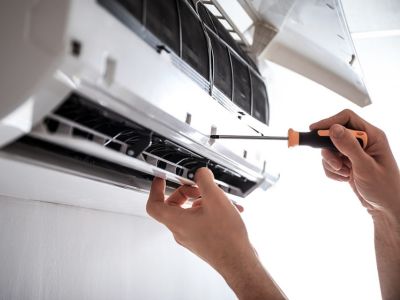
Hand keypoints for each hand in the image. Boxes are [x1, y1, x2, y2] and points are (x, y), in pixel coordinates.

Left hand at [146, 168, 285, 299]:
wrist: (239, 261)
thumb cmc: (226, 237)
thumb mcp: (215, 199)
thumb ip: (204, 180)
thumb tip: (200, 173)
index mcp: (177, 221)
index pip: (154, 205)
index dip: (155, 189)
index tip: (161, 179)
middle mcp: (181, 230)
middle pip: (173, 205)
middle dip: (187, 192)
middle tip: (199, 187)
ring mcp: (191, 236)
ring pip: (190, 212)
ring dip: (203, 201)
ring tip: (221, 199)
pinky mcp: (202, 240)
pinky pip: (200, 220)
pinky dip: (211, 211)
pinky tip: (229, 209)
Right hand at [310, 109, 399, 219]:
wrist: (386, 209)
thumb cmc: (384, 188)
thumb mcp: (365, 167)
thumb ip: (348, 146)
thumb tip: (333, 129)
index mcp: (372, 136)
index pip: (347, 118)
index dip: (329, 122)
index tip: (314, 130)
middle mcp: (363, 141)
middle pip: (334, 134)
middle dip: (330, 150)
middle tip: (335, 163)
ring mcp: (354, 153)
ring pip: (330, 149)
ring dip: (332, 163)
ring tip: (344, 174)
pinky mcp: (348, 163)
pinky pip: (330, 162)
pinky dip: (332, 171)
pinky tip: (344, 179)